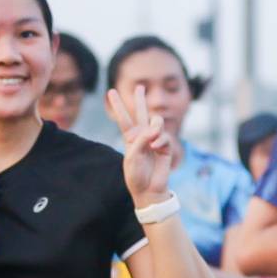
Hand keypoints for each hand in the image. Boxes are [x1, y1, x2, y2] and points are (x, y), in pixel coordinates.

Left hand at [114, 85, 180, 201]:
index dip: (117, 105)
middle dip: (140, 100)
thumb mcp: (132, 157)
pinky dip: (160, 141)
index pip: (123, 118)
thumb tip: (154, 129)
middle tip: (140, 87)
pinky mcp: (166, 147)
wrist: (148, 190)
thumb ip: (140, 140)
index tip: (111, 91)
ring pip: (157, 122)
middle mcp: (143, 137)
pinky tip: (155, 147)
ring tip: (152, 139)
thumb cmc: (136, 176)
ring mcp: (155, 141)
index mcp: (130, 139)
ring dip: (154, 127)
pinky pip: (164, 136)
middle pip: (142, 113)